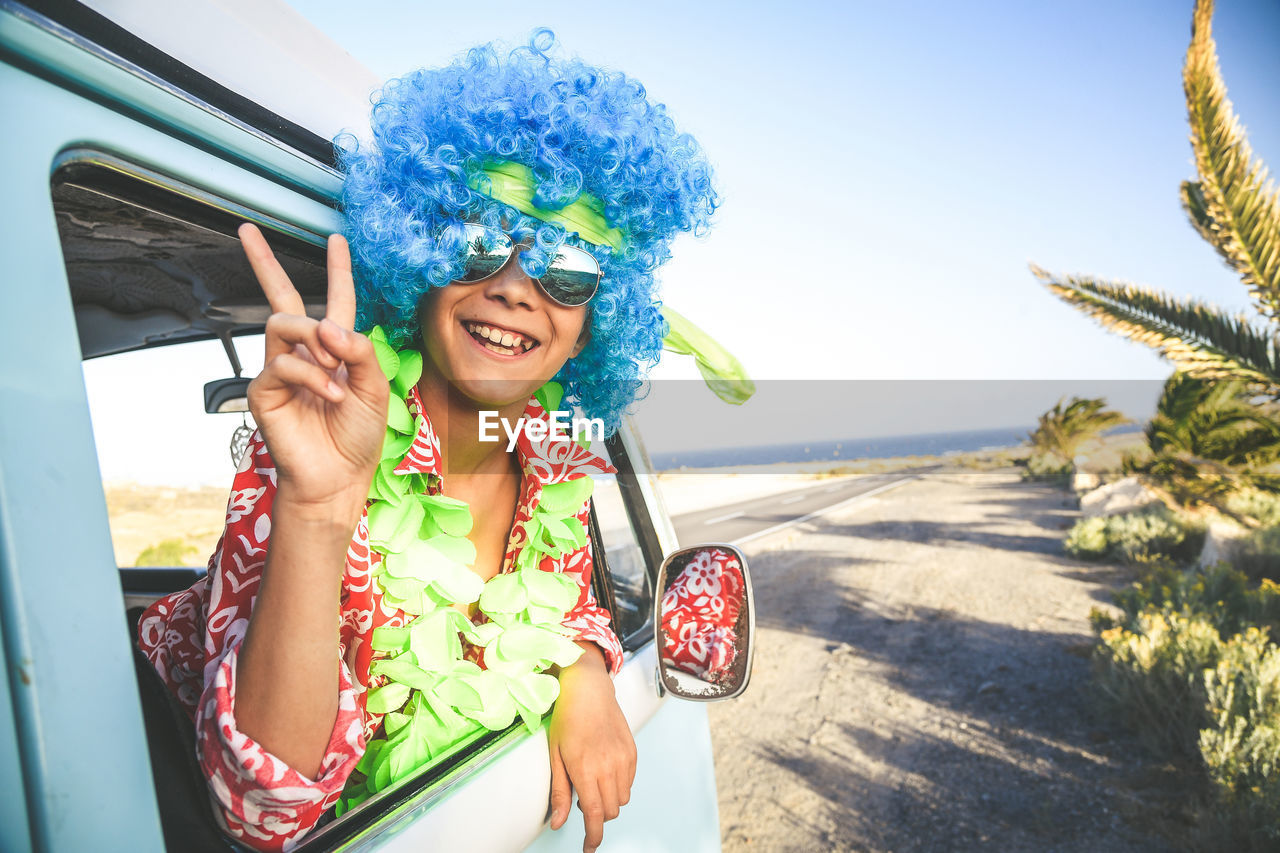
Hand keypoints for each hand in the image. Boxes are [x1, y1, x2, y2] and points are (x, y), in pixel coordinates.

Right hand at [240, 223, 387, 508]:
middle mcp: (306, 355)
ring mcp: (281, 371)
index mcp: (337, 351)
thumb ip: (361, 350)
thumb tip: (329, 325)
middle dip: (264, 263)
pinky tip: (330, 394)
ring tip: (336, 371)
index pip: (337, 301)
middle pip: (283, 300)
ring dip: (314, 340)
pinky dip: (311, 376)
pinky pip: (283, 364)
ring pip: (284, 324)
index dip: (337, 270)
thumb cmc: (357, 437)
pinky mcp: (264, 391)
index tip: (336, 239)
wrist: (339, 476)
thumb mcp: (375, 388)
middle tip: (249, 233)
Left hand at [548, 644, 635, 852]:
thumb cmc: (566, 719)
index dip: (593, 837)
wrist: (589, 688)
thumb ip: (558, 791)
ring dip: (608, 800)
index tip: (588, 848)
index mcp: (585, 769)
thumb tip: (557, 823)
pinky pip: (629, 782)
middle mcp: (608, 766)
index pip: (594, 816)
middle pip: (610, 811)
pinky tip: (604, 771)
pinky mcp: (633, 752)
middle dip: (597, 816)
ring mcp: (624, 758)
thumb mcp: (555, 755)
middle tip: (581, 801)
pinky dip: (618, 785)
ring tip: (592, 782)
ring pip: (622, 799)